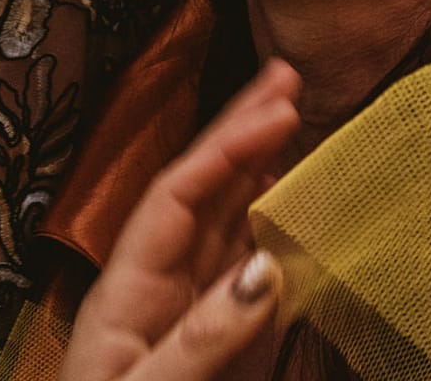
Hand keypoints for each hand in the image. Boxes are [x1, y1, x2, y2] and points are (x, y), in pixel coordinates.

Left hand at [59, 61, 302, 380]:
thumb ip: (204, 337)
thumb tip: (267, 266)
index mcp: (126, 295)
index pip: (178, 197)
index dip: (229, 146)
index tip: (281, 106)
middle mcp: (158, 295)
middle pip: (204, 198)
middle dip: (244, 135)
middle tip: (288, 77)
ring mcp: (190, 322)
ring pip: (231, 231)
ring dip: (265, 176)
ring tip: (300, 125)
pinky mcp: (222, 357)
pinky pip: (255, 284)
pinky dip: (283, 241)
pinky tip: (304, 216)